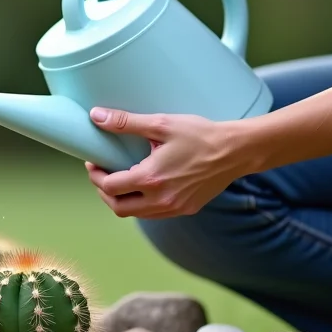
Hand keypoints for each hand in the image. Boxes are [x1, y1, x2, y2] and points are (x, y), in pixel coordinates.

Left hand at [83, 106, 252, 218]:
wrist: (236, 151)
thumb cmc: (200, 135)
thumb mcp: (161, 124)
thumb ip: (125, 122)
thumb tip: (96, 116)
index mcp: (151, 179)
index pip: (110, 187)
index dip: (96, 175)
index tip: (94, 162)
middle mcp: (161, 200)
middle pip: (118, 207)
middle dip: (104, 192)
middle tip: (101, 173)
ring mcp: (175, 208)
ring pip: (136, 214)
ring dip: (122, 200)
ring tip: (119, 179)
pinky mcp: (186, 209)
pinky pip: (154, 214)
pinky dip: (141, 204)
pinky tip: (143, 187)